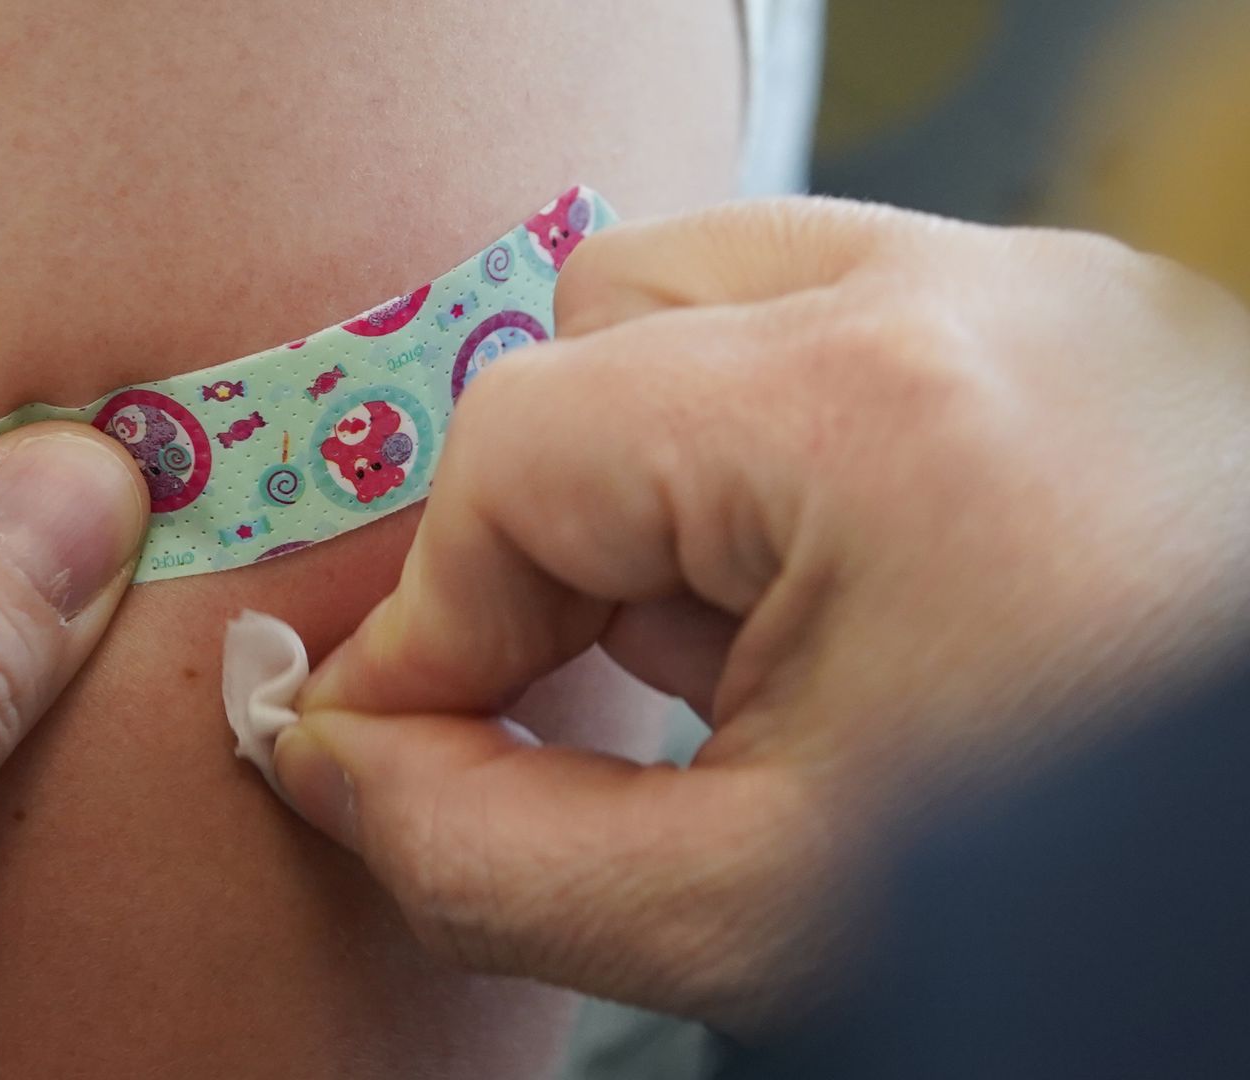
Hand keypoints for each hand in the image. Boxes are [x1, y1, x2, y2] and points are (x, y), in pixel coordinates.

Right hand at [270, 199, 1249, 1032]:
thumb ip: (486, 853)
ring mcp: (1052, 303)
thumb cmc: (1103, 915)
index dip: (428, 615)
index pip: (521, 449)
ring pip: (717, 304)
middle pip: (609, 326)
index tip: (395, 740)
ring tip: (747, 645)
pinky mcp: (1091, 338)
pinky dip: (777, 458)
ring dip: (665, 474)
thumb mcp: (756, 917)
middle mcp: (980, 300)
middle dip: (559, 525)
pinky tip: (839, 604)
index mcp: (885, 414)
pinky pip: (841, 331)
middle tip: (604, 686)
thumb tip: (337, 764)